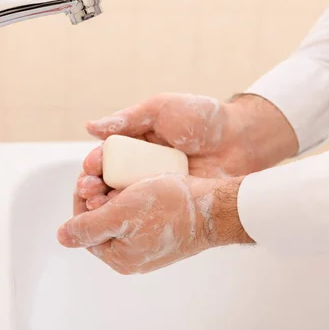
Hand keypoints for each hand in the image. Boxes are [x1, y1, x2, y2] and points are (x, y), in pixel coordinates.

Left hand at [59, 174, 253, 273]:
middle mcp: (131, 255)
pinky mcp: (160, 232)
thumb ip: (88, 227)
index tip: (84, 178)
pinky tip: (133, 181)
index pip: (84, 230)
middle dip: (96, 195)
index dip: (80, 202)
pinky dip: (129, 196)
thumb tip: (61, 237)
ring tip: (114, 174)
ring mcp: (147, 245)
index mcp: (119, 257)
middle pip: (100, 222)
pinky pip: (135, 214)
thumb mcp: (121, 214)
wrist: (213, 207)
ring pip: (117, 215)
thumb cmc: (170, 207)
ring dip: (111, 193)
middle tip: (97, 173)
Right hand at [74, 93, 297, 213]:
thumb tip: (89, 126)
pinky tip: (120, 220)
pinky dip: (130, 216)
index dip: (94, 164)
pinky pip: (145, 210)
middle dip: (94, 187)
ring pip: (123, 198)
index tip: (88, 171)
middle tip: (88, 194)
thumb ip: (127, 119)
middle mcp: (140, 165)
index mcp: (135, 143)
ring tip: (98, 209)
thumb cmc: (201, 117)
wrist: (241, 139)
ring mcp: (154, 185)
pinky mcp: (169, 201)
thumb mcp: (160, 109)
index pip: (106, 156)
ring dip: (107, 205)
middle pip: (109, 180)